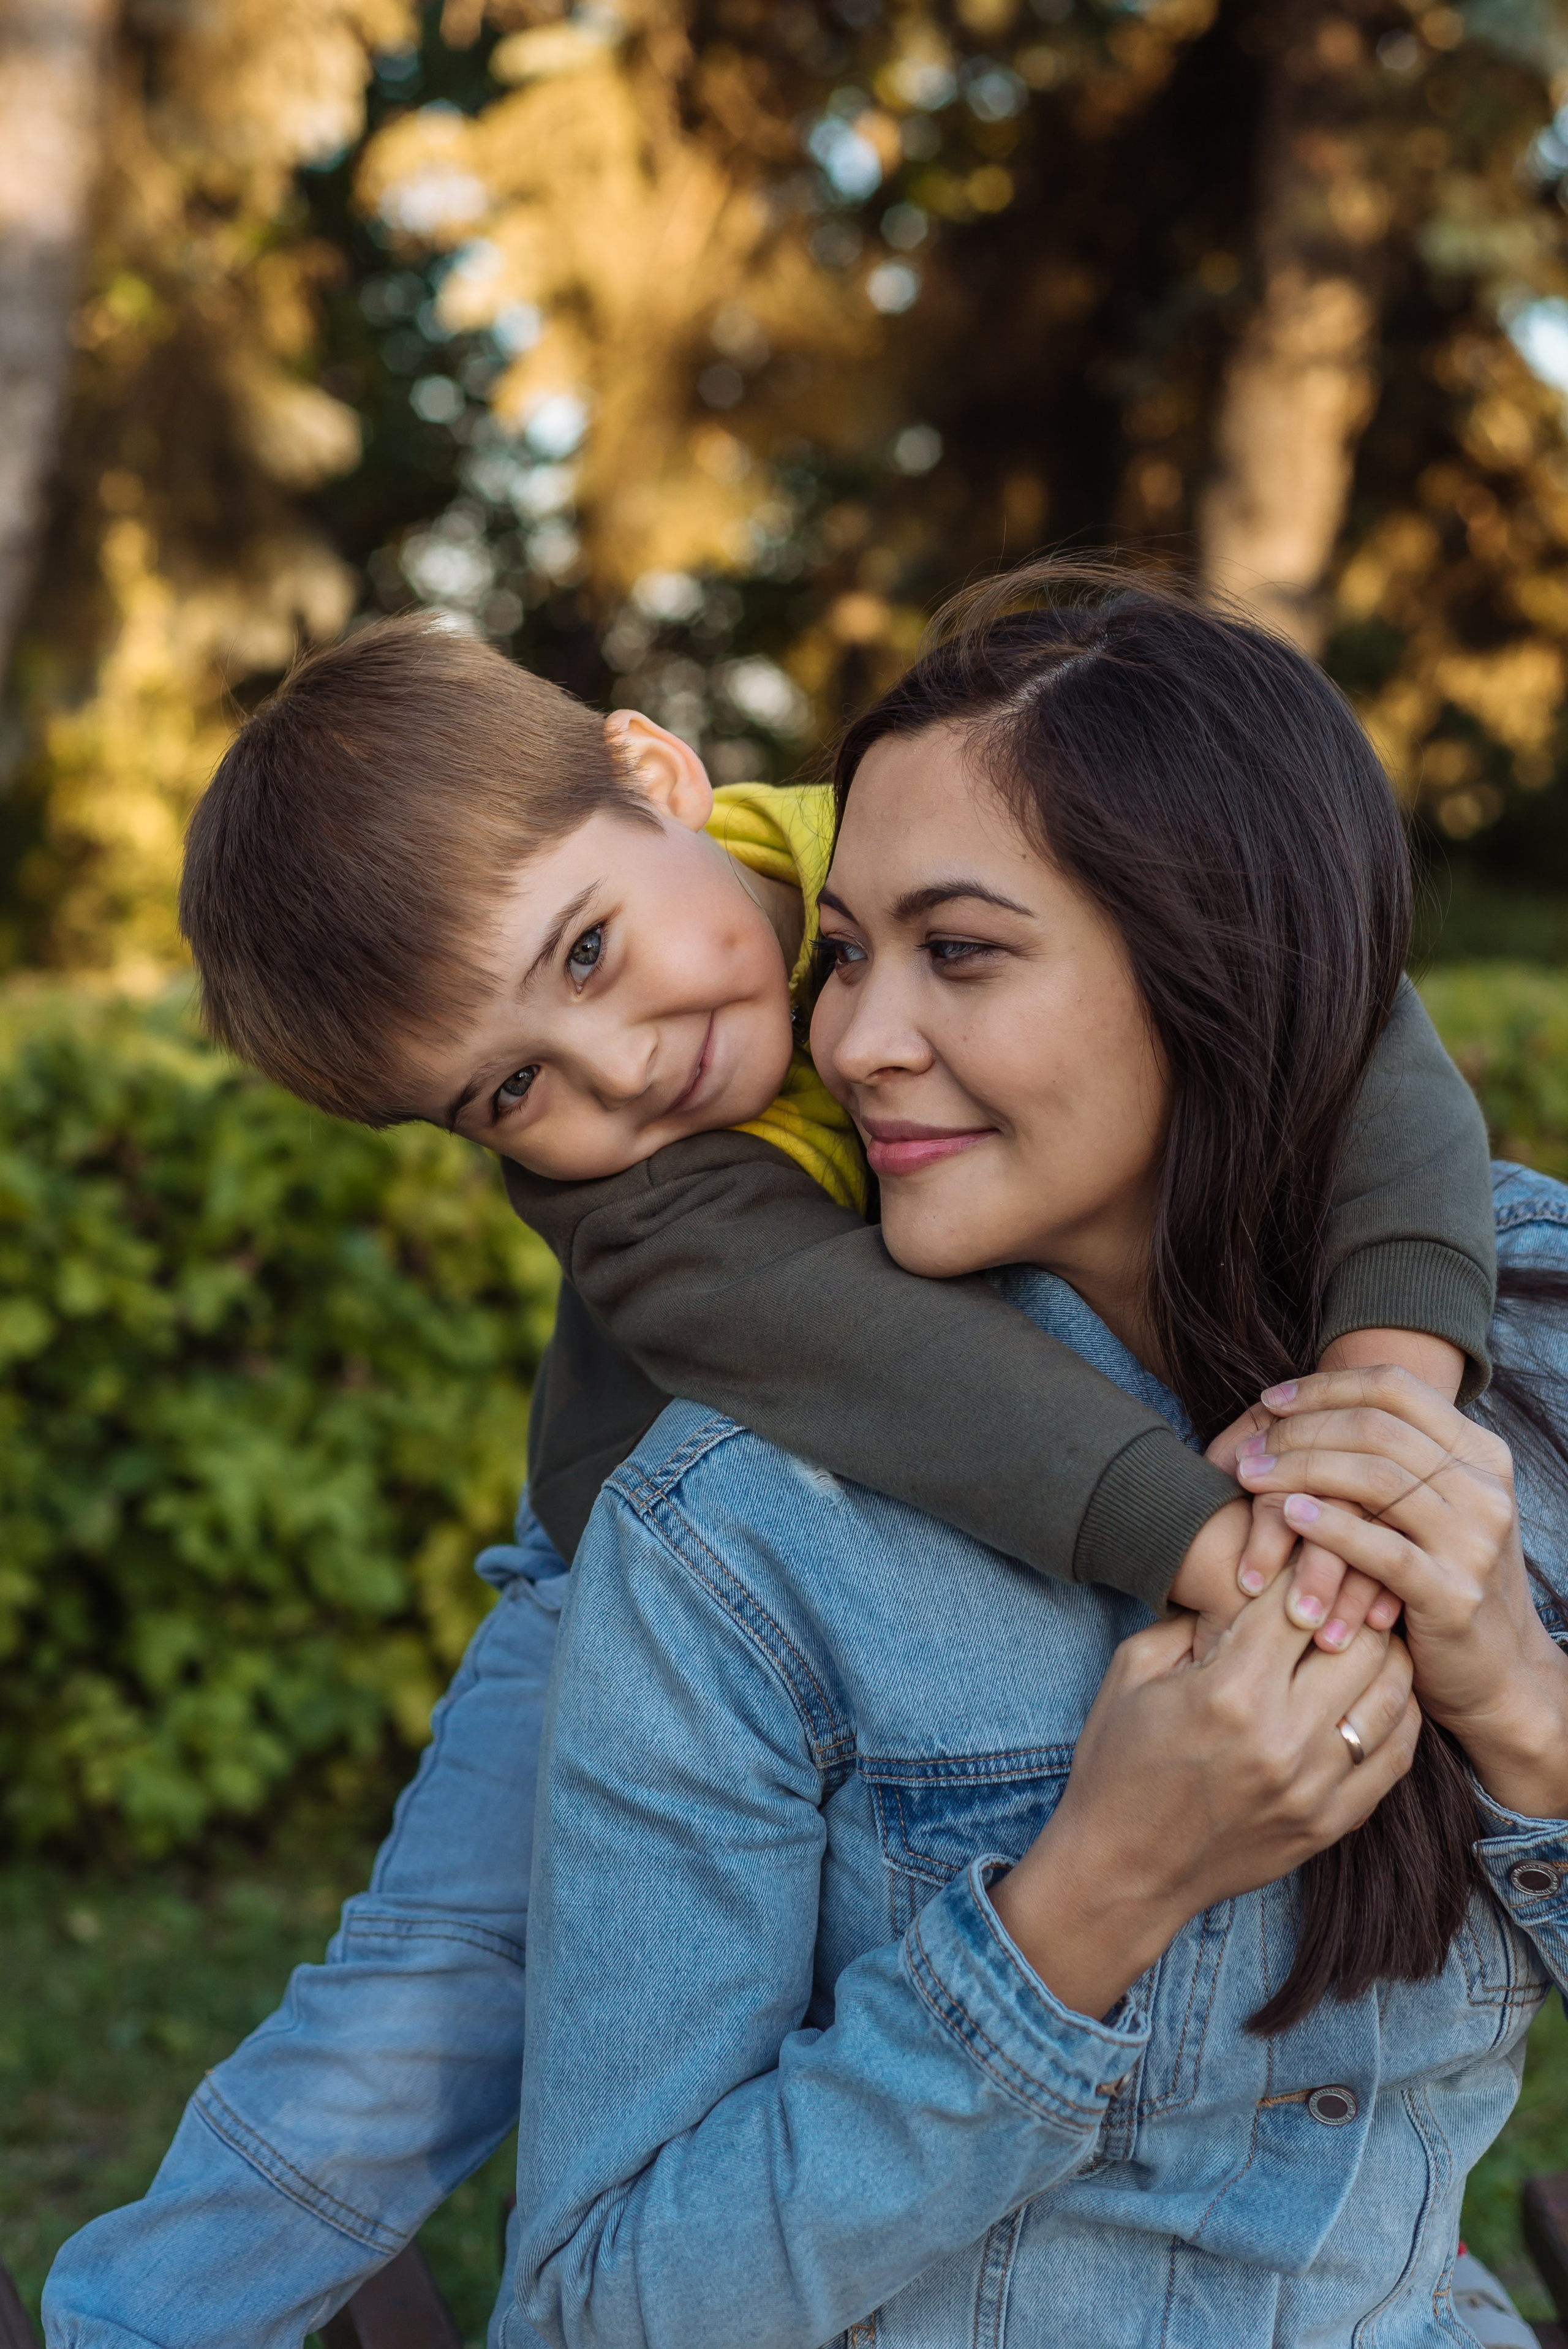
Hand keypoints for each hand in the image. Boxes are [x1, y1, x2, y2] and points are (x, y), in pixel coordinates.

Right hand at [990, 1567, 1418, 2019]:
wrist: (1121, 1871)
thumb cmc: (1117, 1764)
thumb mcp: (1131, 1672)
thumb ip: (1190, 1623)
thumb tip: (1244, 1590)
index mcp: (1228, 1692)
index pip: (1297, 1604)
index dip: (1309, 1568)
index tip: (1310, 1552)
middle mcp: (1281, 1738)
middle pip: (1358, 1642)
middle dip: (1357, 1602)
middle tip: (1353, 1583)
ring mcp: (1314, 1787)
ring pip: (1390, 1695)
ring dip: (1387, 1653)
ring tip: (1374, 1631)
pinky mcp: (1330, 1823)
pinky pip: (1395, 1756)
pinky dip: (1399, 1714)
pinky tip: (1383, 1692)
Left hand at [1194, 1331, 1464, 1654]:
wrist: (1496, 1672)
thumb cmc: (1440, 1578)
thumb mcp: (1431, 1508)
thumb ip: (1393, 1460)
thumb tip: (1306, 1404)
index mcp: (1480, 1453)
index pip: (1395, 1388)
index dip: (1325, 1387)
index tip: (1270, 1400)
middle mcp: (1486, 1488)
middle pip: (1376, 1428)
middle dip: (1300, 1431)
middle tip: (1248, 1449)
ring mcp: (1475, 1540)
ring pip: (1376, 1479)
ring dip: (1300, 1471)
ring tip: (1250, 1477)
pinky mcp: (1454, 1593)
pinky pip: (1381, 1549)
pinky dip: (1329, 1526)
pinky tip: (1289, 1515)